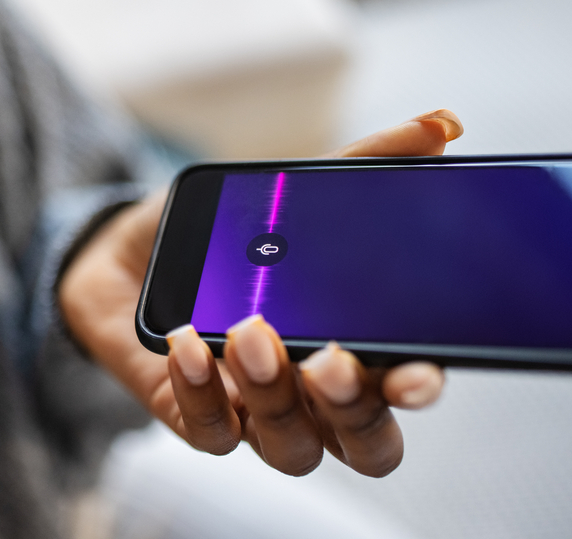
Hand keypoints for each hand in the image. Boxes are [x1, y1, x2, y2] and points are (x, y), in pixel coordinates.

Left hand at [58, 109, 462, 475]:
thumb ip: (364, 164)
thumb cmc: (224, 236)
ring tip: (249, 330)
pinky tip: (189, 341)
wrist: (128, 255)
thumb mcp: (289, 192)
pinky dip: (201, 389)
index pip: (404, 388)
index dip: (417, 388)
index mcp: (355, 346)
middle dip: (354, 409)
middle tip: (332, 360)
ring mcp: (254, 412)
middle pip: (365, 443)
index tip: (419, 369)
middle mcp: (315, 395)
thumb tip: (442, 124)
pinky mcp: (193, 415)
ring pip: (290, 447)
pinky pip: (209, 429)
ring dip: (275, 394)